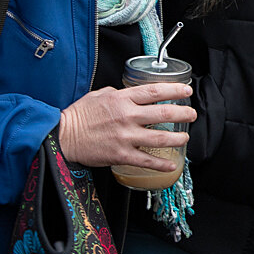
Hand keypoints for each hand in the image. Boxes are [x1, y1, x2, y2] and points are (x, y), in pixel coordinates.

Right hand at [56, 83, 194, 172]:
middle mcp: (127, 116)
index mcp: (122, 99)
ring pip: (160, 137)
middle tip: (191, 114)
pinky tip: (172, 164)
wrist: (62, 136)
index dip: (174, 90)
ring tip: (185, 137)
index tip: (186, 90)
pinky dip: (162, 163)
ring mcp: (125, 136)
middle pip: (163, 112)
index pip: (154, 91)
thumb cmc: (78, 116)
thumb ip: (118, 93)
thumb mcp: (99, 95)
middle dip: (182, 113)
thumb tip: (132, 93)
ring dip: (177, 138)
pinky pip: (146, 160)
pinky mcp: (121, 154)